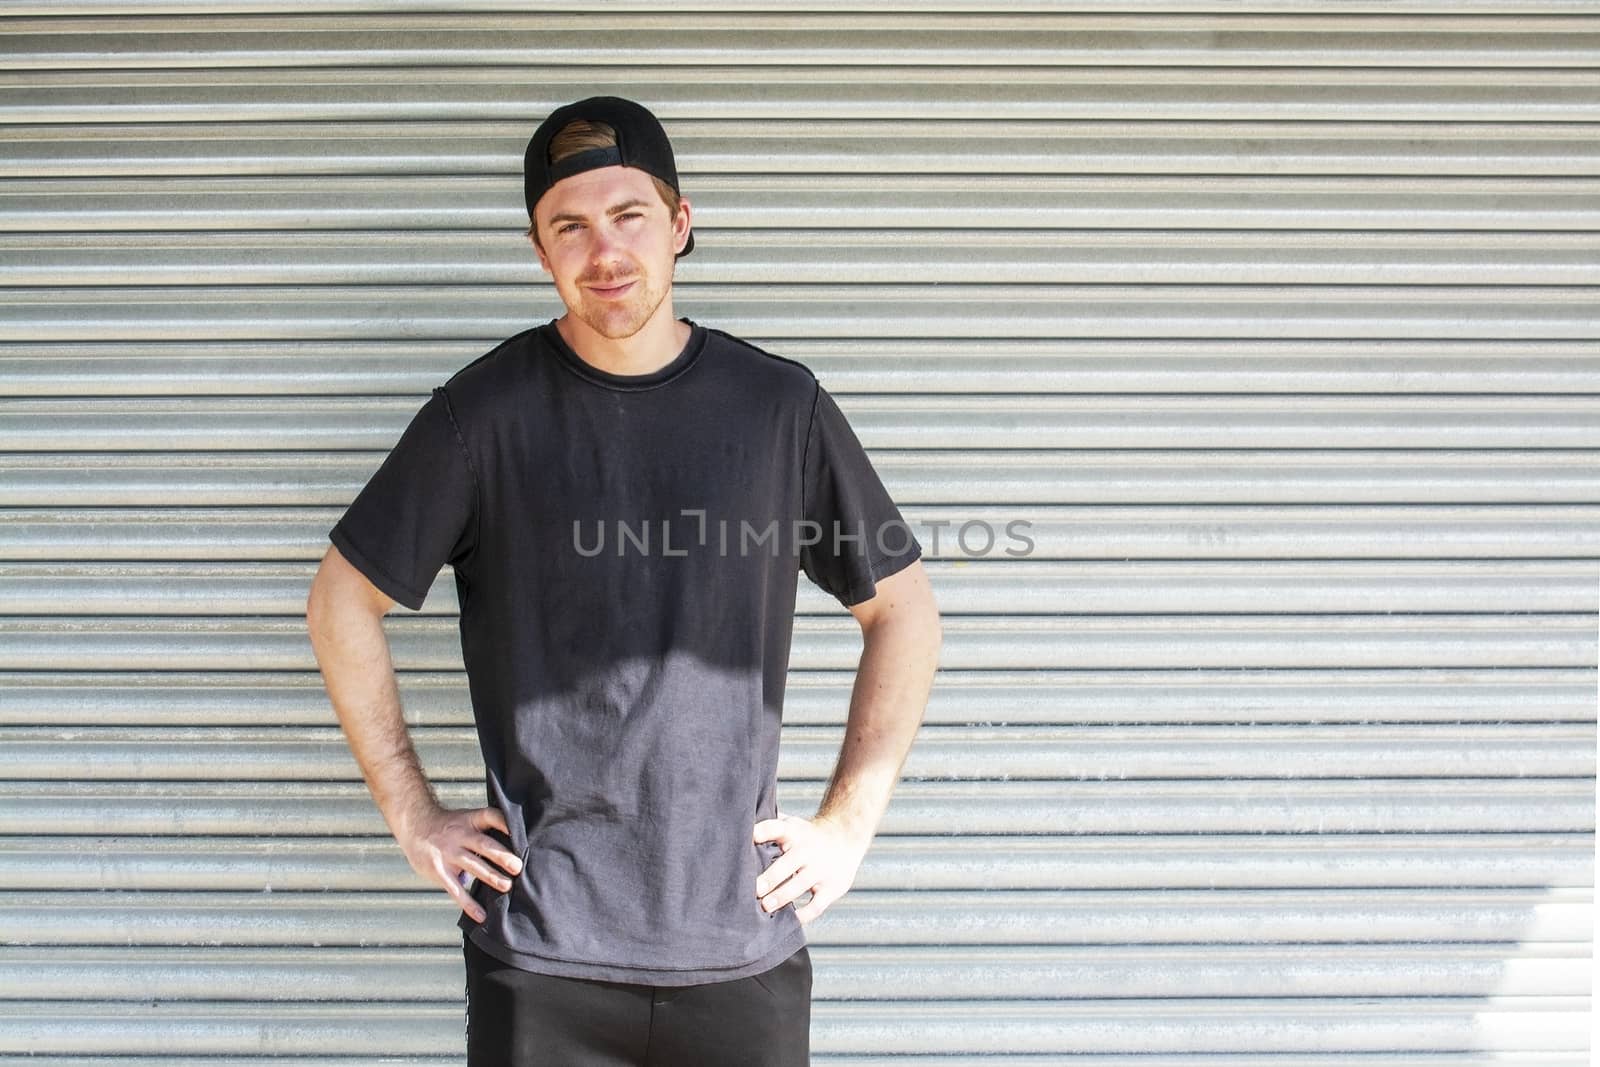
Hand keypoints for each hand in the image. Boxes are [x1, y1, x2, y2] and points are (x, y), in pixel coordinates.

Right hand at [395, 804, 522, 923]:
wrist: (415, 826)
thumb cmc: (449, 826)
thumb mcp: (466, 818)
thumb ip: (486, 830)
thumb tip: (515, 848)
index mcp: (470, 820)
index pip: (490, 816)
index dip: (505, 823)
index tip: (519, 832)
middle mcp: (460, 835)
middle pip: (484, 845)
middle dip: (501, 856)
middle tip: (517, 867)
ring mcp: (448, 853)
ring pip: (472, 865)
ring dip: (490, 877)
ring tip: (507, 886)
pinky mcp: (439, 870)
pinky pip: (455, 889)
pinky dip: (468, 903)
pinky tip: (481, 914)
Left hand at [752, 811, 869, 925]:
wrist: (845, 836)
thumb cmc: (806, 835)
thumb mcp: (791, 825)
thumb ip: (768, 828)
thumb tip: (736, 833)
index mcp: (794, 832)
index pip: (777, 828)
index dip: (762, 832)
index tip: (750, 838)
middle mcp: (808, 849)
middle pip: (787, 863)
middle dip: (769, 878)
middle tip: (754, 891)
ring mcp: (821, 869)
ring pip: (799, 885)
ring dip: (781, 897)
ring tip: (765, 906)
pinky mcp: (832, 887)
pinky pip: (816, 905)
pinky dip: (803, 915)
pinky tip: (789, 920)